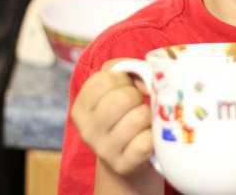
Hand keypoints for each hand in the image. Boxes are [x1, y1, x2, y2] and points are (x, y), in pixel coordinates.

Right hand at [71, 59, 153, 174]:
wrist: (126, 157)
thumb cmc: (124, 112)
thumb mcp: (118, 87)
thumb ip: (126, 70)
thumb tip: (147, 81)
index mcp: (81, 107)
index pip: (105, 80)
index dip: (124, 79)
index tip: (126, 87)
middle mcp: (87, 130)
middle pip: (122, 99)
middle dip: (137, 97)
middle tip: (137, 105)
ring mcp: (104, 150)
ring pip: (138, 118)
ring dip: (148, 116)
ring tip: (144, 121)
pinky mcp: (124, 165)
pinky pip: (146, 142)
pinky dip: (153, 136)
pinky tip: (148, 138)